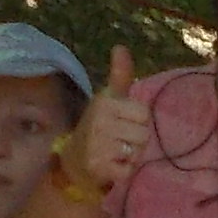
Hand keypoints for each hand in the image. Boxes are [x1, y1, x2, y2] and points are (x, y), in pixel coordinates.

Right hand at [65, 52, 146, 195]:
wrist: (73, 159)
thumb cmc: (98, 125)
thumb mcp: (109, 98)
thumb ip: (120, 75)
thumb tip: (121, 46)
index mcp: (105, 103)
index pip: (144, 114)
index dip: (138, 121)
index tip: (123, 123)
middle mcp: (99, 122)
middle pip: (144, 135)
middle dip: (136, 141)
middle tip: (119, 141)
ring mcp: (98, 146)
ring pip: (138, 152)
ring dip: (131, 156)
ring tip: (116, 153)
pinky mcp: (99, 167)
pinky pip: (129, 170)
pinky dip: (124, 171)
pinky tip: (111, 166)